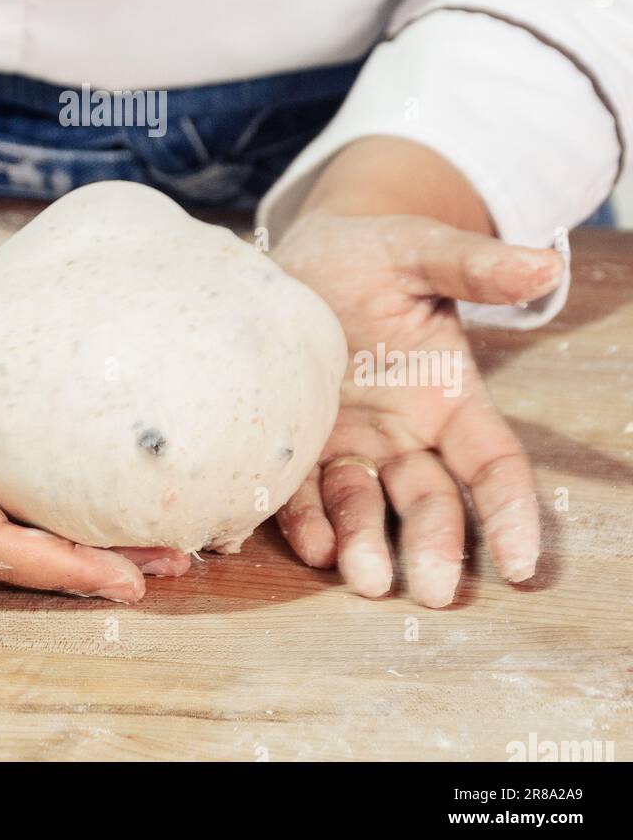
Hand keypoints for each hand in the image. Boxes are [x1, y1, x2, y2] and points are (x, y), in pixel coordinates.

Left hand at [267, 140, 564, 607]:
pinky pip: (300, 493)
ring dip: (366, 544)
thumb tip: (546, 263)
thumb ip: (474, 266)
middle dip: (434, 545)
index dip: (509, 511)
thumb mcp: (419, 250)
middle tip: (429, 589)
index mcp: (447, 395)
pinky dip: (306, 522)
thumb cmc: (368, 250)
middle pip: (430, 501)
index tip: (519, 563)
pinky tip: (310, 543)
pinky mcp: (294, 445)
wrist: (297, 250)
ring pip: (366, 507)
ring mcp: (347, 443)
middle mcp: (402, 433)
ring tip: (362, 576)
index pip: (492, 464)